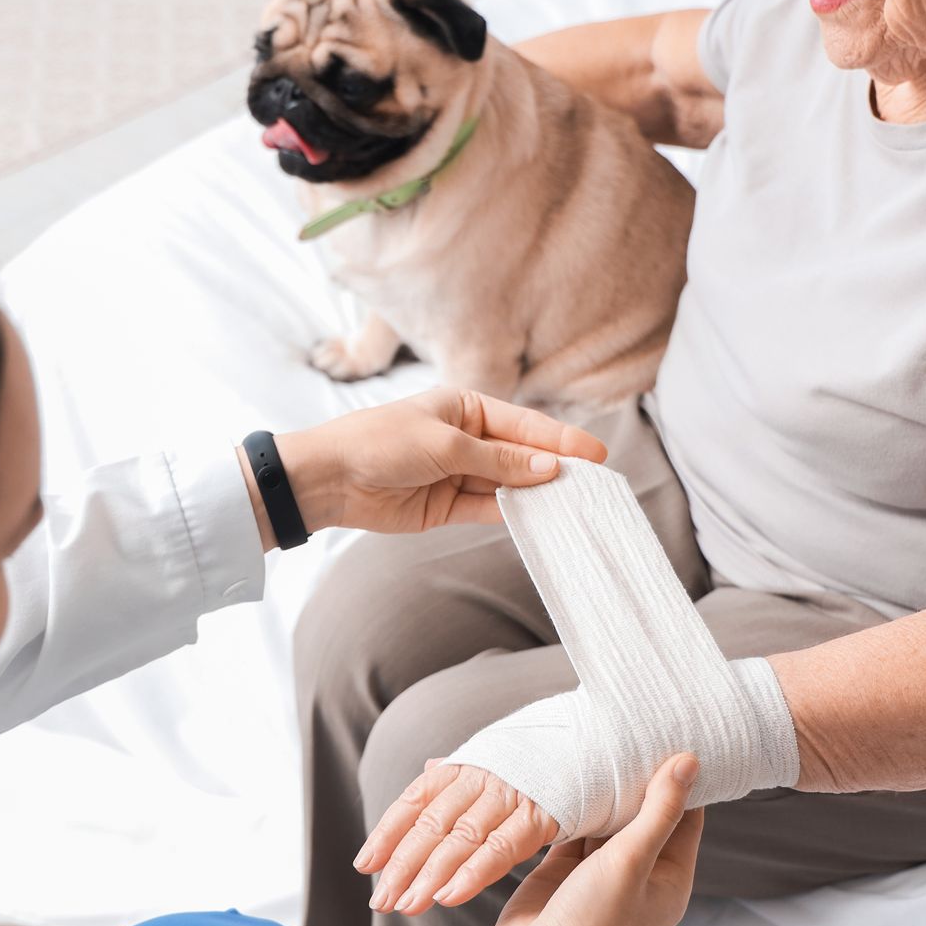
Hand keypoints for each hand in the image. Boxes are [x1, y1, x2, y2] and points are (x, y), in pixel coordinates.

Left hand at [246, 388, 606, 542]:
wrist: (329, 478)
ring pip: (509, 484)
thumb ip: (499, 460)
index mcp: (464, 407)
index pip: (523, 424)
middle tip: (596, 484)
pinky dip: (514, 514)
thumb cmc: (380, 443)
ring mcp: (458, 473)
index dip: (560, 439)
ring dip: (538, 494)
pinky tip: (541, 517)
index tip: (595, 454)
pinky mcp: (447, 506)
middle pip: (521, 455)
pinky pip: (489, 509)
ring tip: (576, 505)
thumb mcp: (445, 445)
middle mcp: (466, 438)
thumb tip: (549, 467)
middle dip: (556, 468)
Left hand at [357, 763, 559, 915]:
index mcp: (465, 766)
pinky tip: (447, 896)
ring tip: (407, 906)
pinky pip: (501, 847)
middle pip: (430, 824)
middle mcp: (481, 778)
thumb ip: (460, 772)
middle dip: (401, 864)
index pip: (414, 801)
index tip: (364, 866)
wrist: (601, 739)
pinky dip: (471, 873)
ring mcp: (509, 794)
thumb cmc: (546, 756)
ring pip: (459, 838)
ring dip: (429, 875)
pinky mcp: (540, 813)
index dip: (387, 833)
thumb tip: (427, 768)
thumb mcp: (497, 757)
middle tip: (380, 902)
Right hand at [427, 757, 704, 925]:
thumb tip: (690, 762)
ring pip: (609, 819)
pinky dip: (573, 804)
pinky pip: (575, 827)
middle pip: (647, 814)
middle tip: (632, 730)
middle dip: (639, 777)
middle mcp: (639, 875)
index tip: (672, 735)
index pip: (686, 817)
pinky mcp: (564, 869)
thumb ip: (658, 810)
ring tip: (600, 742)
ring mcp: (601, 873)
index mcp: (670, 880)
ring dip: (604, 789)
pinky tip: (567, 774)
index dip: (681, 778)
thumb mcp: (631, 862)